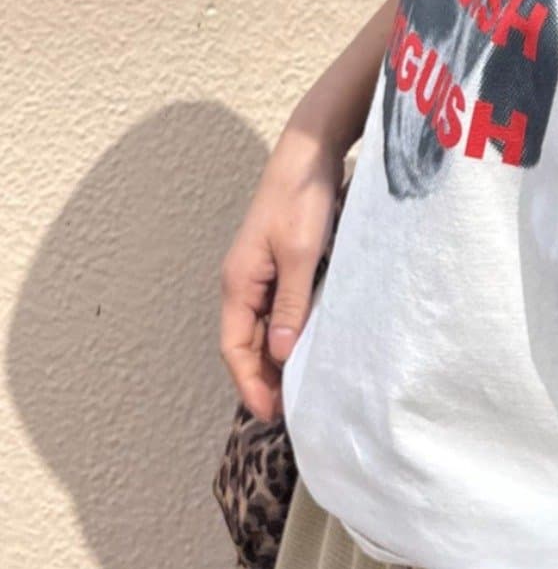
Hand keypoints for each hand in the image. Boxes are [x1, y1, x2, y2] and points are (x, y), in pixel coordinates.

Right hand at [219, 121, 344, 421]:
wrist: (310, 155)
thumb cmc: (303, 200)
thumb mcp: (302, 255)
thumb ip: (292, 304)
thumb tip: (281, 355)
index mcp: (239, 283)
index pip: (235, 347)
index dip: (250, 383)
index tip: (270, 413)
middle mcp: (243, 283)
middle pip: (246, 343)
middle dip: (261, 378)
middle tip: (288, 412)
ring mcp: (260, 273)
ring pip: (262, 329)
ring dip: (275, 359)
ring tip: (297, 389)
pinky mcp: (280, 264)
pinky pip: (277, 310)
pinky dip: (288, 334)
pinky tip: (307, 347)